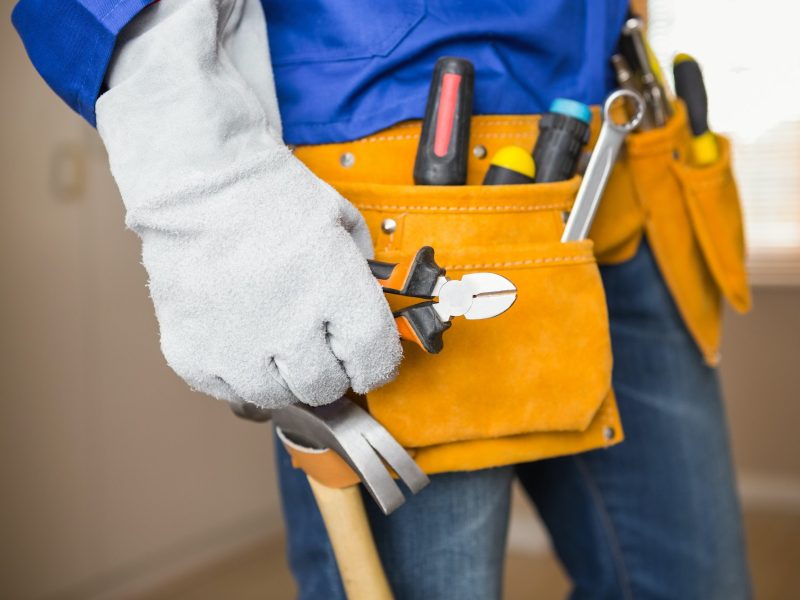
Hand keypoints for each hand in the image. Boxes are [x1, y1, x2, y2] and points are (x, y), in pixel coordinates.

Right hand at [96, 0, 400, 407]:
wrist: (196, 182)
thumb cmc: (267, 195)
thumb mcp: (340, 220)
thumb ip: (363, 269)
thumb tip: (371, 304)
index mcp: (335, 290)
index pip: (375, 361)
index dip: (375, 365)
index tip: (367, 362)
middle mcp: (290, 326)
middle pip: (326, 388)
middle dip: (329, 370)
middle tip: (316, 346)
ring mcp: (237, 346)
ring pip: (277, 397)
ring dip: (282, 378)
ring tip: (273, 343)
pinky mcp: (193, 354)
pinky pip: (229, 392)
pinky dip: (237, 375)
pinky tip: (238, 342)